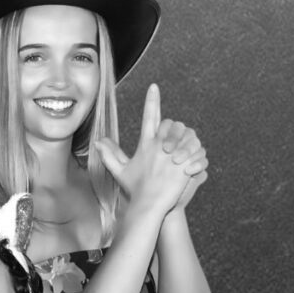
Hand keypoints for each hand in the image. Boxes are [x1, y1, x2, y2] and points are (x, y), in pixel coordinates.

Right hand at [94, 84, 204, 214]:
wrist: (149, 205)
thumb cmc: (134, 190)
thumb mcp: (120, 171)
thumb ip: (109, 155)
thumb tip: (96, 142)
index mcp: (146, 144)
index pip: (148, 116)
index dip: (151, 100)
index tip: (154, 86)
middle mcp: (160, 146)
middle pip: (171, 125)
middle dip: (174, 131)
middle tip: (174, 146)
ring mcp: (173, 155)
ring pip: (187, 137)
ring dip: (188, 144)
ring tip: (185, 157)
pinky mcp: (185, 165)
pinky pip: (196, 153)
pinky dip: (196, 158)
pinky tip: (192, 166)